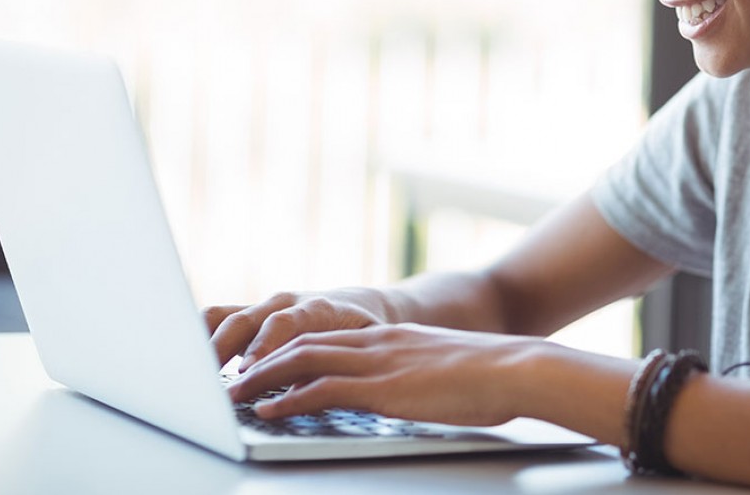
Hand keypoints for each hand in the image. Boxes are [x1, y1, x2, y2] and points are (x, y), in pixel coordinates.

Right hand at [204, 288, 392, 369]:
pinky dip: (200, 336)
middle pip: (244, 320)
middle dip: (222, 350)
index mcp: (318, 308)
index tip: (248, 371)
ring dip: (204, 344)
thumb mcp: (363, 347)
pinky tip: (191, 363)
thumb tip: (306, 390)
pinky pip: (217, 318)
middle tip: (207, 381)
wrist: (361, 305)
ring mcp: (264, 307)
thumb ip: (335, 363)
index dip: (264, 346)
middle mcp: (286, 302)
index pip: (286, 323)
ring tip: (189, 374)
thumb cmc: (364, 330)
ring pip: (223, 316)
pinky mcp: (249, 314)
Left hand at [226, 323, 544, 427]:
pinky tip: (267, 412)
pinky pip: (321, 391)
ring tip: (233, 393)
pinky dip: (287, 400)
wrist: (518, 368)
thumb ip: (420, 372)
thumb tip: (416, 389)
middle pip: (304, 343)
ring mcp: (379, 363)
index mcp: (392, 336)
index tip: (263, 362)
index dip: (289, 348)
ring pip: (302, 362)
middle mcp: (378, 342)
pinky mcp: (383, 388)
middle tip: (231, 376)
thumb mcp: (445, 366)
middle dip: (263, 359)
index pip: (326, 336)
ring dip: (262, 378)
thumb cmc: (493, 376)